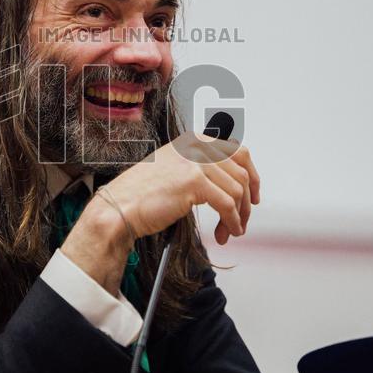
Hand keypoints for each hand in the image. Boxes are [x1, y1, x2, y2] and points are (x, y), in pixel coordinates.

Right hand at [98, 131, 260, 245]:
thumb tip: (230, 182)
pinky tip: (226, 232)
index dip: (251, 176)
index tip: (252, 194)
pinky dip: (231, 222)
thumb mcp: (175, 170)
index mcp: (192, 140)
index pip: (237, 152)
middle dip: (246, 200)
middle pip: (241, 172)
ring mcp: (195, 162)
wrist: (119, 207)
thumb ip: (200, 168)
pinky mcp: (194, 182)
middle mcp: (196, 146)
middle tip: (243, 218)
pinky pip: (227, 205)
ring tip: (229, 231)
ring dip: (237, 216)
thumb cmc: (140, 194)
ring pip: (236, 191)